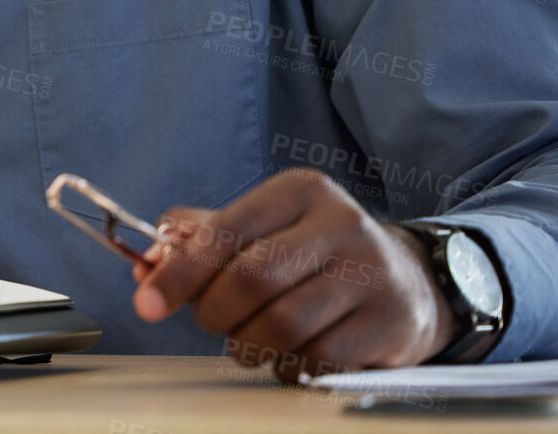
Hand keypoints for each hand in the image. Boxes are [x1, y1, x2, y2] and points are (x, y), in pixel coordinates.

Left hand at [130, 168, 456, 381]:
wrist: (411, 280)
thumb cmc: (316, 253)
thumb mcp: (265, 228)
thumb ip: (203, 238)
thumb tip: (146, 260)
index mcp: (299, 191)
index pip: (225, 231)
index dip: (179, 272)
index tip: (147, 302)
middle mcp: (340, 223)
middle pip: (252, 278)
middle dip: (214, 311)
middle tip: (209, 323)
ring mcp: (372, 273)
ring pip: (284, 324)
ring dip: (249, 344)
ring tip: (248, 340)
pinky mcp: (391, 322)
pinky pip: (318, 358)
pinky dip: (288, 366)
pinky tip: (288, 355)